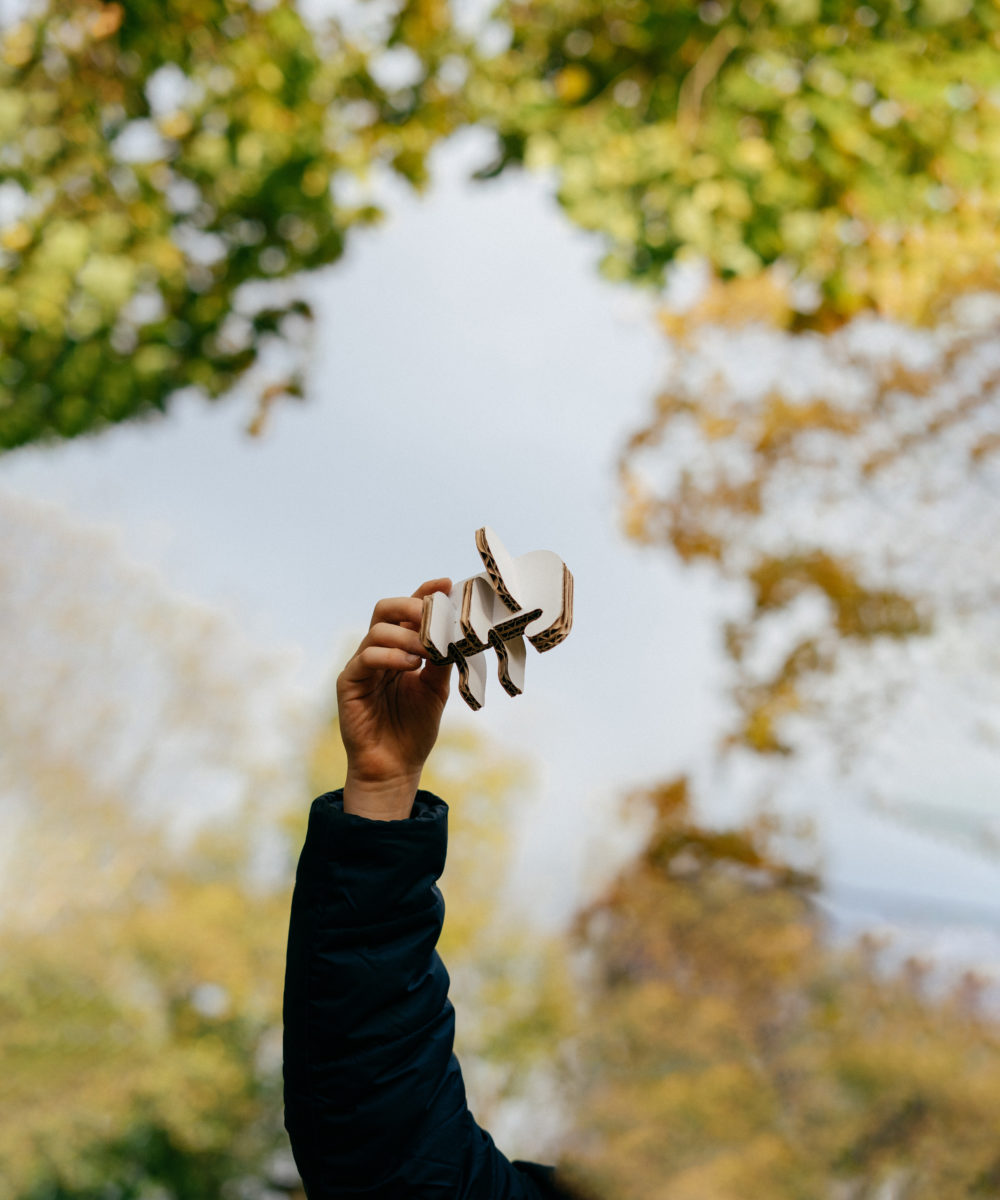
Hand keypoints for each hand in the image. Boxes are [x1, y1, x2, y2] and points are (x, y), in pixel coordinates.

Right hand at [337, 578, 451, 819]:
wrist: (395, 767)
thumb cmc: (414, 730)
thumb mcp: (435, 689)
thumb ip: (441, 659)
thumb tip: (456, 630)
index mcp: (399, 649)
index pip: (408, 612)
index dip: (424, 593)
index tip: (447, 583)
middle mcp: (378, 652)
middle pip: (386, 610)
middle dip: (412, 606)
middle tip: (434, 613)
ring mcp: (361, 666)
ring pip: (377, 631)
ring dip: (406, 635)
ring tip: (427, 650)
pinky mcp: (349, 683)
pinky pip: (366, 658)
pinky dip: (391, 655)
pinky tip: (411, 664)